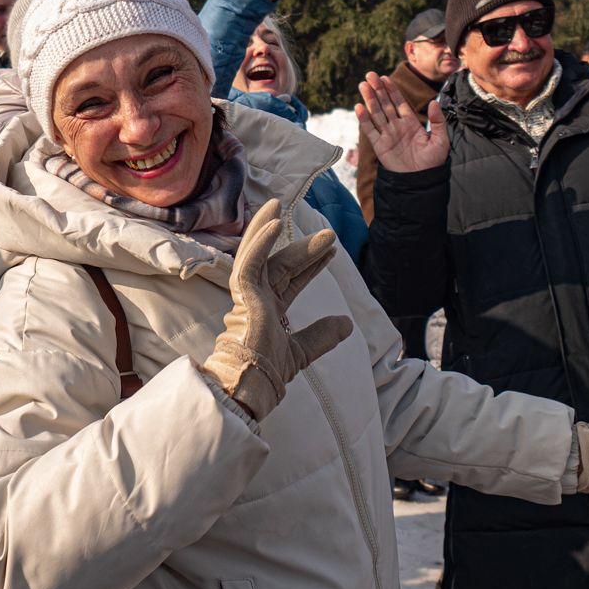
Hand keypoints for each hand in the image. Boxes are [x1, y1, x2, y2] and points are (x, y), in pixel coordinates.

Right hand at [202, 200, 353, 420]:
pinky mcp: (242, 293)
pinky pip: (250, 260)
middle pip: (281, 263)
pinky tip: (274, 224)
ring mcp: (247, 293)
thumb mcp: (303, 349)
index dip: (311, 265)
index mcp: (267, 309)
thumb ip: (322, 335)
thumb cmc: (268, 370)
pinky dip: (261, 241)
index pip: (292, 279)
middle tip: (330, 234)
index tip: (332, 252)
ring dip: (271, 229)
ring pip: (260, 253)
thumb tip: (347, 324)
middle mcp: (255, 297)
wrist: (252, 384)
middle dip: (305, 248)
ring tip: (281, 204)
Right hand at [356, 72, 447, 172]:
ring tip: (363, 85)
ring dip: (369, 99)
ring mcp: (387, 135)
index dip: (392, 90)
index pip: (399, 102)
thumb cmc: (433, 162)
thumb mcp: (441, 139)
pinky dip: (364, 119)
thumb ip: (438, 121)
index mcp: (410, 123)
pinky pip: (370, 130)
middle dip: (378, 89)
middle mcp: (397, 127)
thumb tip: (435, 102)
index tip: (385, 78)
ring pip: (376, 113)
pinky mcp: (380, 146)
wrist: (422, 181)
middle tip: (370, 75)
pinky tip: (359, 107)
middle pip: (385, 104)